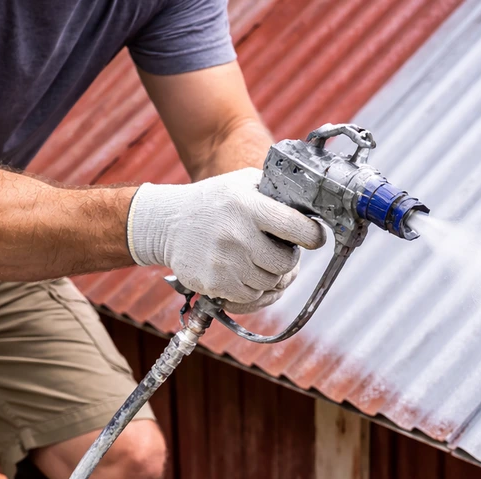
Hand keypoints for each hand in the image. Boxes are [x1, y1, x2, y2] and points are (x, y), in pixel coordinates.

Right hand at [126, 167, 324, 313]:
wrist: (167, 224)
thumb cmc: (214, 202)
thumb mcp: (242, 182)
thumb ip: (275, 190)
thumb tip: (312, 203)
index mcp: (248, 205)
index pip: (297, 228)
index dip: (312, 236)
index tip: (313, 238)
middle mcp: (237, 234)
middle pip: (286, 263)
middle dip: (287, 259)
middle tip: (278, 251)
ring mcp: (225, 261)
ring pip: (270, 283)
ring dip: (269, 275)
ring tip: (257, 260)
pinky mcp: (214, 283)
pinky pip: (250, 296)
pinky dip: (251, 288)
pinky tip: (241, 272)